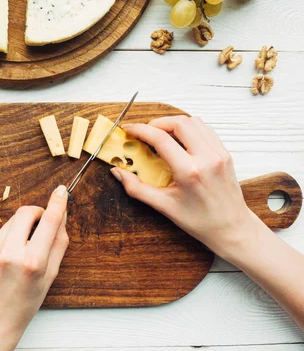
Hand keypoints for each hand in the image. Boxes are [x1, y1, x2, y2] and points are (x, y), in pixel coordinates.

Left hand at [0, 185, 68, 350]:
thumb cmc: (26, 301)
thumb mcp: (50, 275)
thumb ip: (58, 244)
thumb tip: (62, 217)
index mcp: (33, 261)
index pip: (48, 221)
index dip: (57, 203)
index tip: (61, 191)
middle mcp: (11, 252)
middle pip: (26, 212)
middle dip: (37, 212)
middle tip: (43, 223)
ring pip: (13, 220)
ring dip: (24, 225)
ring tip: (26, 246)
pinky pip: (2, 231)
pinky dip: (11, 235)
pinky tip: (11, 254)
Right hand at [110, 116, 264, 260]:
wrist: (232, 229)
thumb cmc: (200, 221)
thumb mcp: (164, 206)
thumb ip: (137, 188)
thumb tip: (118, 172)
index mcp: (189, 172)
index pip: (160, 139)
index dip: (140, 130)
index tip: (129, 130)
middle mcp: (207, 158)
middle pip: (179, 122)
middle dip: (157, 123)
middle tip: (145, 132)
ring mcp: (219, 154)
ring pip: (194, 122)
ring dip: (174, 123)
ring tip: (161, 135)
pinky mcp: (225, 154)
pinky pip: (205, 130)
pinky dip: (189, 129)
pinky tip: (179, 140)